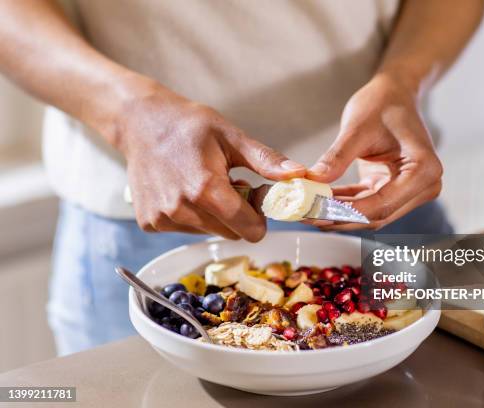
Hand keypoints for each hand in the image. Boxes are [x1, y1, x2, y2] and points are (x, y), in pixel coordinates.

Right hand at [117, 83, 305, 240]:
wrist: (140, 122)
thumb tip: (299, 175)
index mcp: (206, 189)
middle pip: (230, 233)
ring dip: (214, 215)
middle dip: (237, 215)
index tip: (254, 198)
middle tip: (229, 185)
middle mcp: (181, 209)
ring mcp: (162, 218)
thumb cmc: (188, 125)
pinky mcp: (150, 223)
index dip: (259, 218)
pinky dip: (191, 216)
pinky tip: (183, 190)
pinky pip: (185, 230)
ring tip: (204, 184)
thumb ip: (266, 161)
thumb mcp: (232, 136)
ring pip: (208, 232)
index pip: (249, 229)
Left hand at [307, 72, 441, 230]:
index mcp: (423, 169)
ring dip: (339, 214)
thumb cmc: (383, 103)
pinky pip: (367, 204)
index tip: (316, 212)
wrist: (394, 94)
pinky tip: (319, 202)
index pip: (381, 204)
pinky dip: (343, 204)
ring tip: (307, 211)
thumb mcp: (357, 128)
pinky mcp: (395, 191)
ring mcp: (412, 191)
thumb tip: (313, 181)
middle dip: (340, 217)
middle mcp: (424, 186)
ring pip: (371, 214)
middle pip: (377, 215)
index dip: (347, 212)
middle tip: (306, 215)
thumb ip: (336, 157)